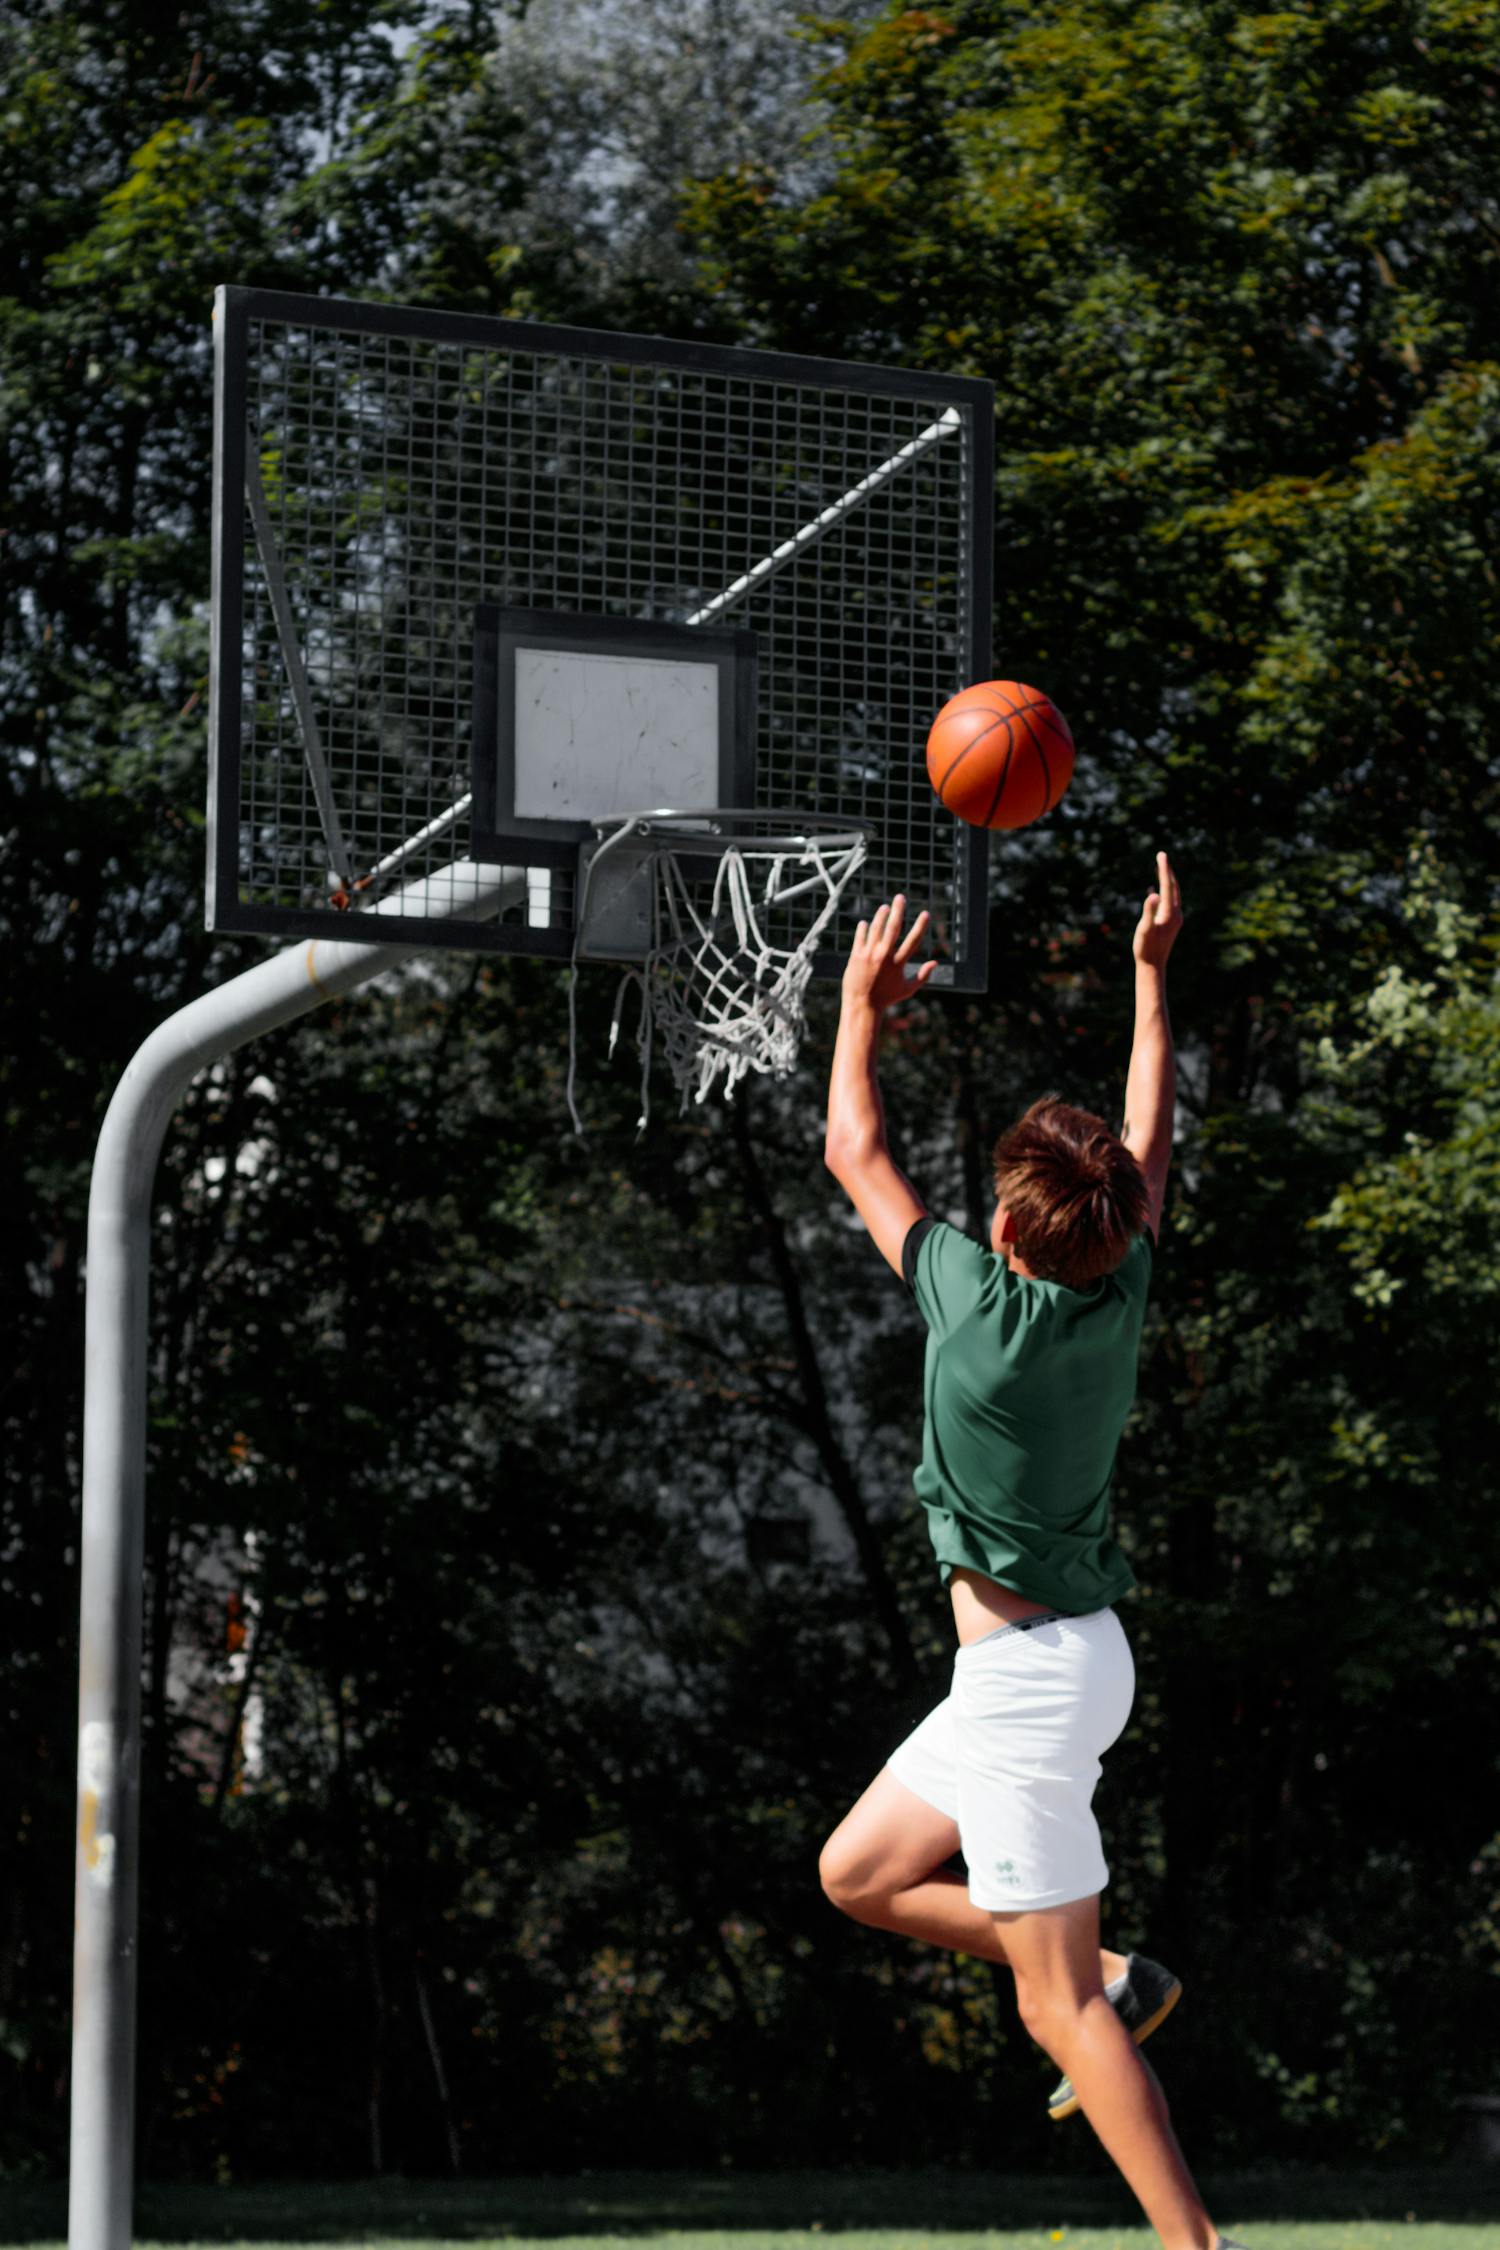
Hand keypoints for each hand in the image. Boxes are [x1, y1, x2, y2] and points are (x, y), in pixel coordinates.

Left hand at [842, 895, 938, 1012]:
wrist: (861, 1005)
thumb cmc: (886, 998)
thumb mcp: (907, 990)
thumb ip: (922, 976)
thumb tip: (935, 963)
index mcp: (898, 964)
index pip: (913, 941)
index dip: (921, 926)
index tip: (926, 913)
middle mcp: (884, 957)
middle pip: (893, 928)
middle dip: (898, 910)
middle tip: (900, 897)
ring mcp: (869, 955)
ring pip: (875, 928)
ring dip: (881, 915)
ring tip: (885, 907)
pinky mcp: (856, 956)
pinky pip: (860, 936)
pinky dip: (864, 928)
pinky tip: (866, 923)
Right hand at [1132, 850, 1183, 969]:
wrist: (1153, 966)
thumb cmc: (1145, 948)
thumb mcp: (1144, 929)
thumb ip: (1148, 911)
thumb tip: (1153, 893)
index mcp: (1169, 912)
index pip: (1167, 885)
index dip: (1164, 869)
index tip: (1161, 854)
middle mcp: (1176, 914)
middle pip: (1173, 887)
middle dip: (1167, 871)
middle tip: (1161, 856)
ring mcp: (1175, 919)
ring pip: (1173, 894)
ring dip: (1167, 881)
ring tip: (1160, 869)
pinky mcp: (1171, 923)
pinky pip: (1169, 902)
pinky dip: (1164, 893)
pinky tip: (1154, 891)